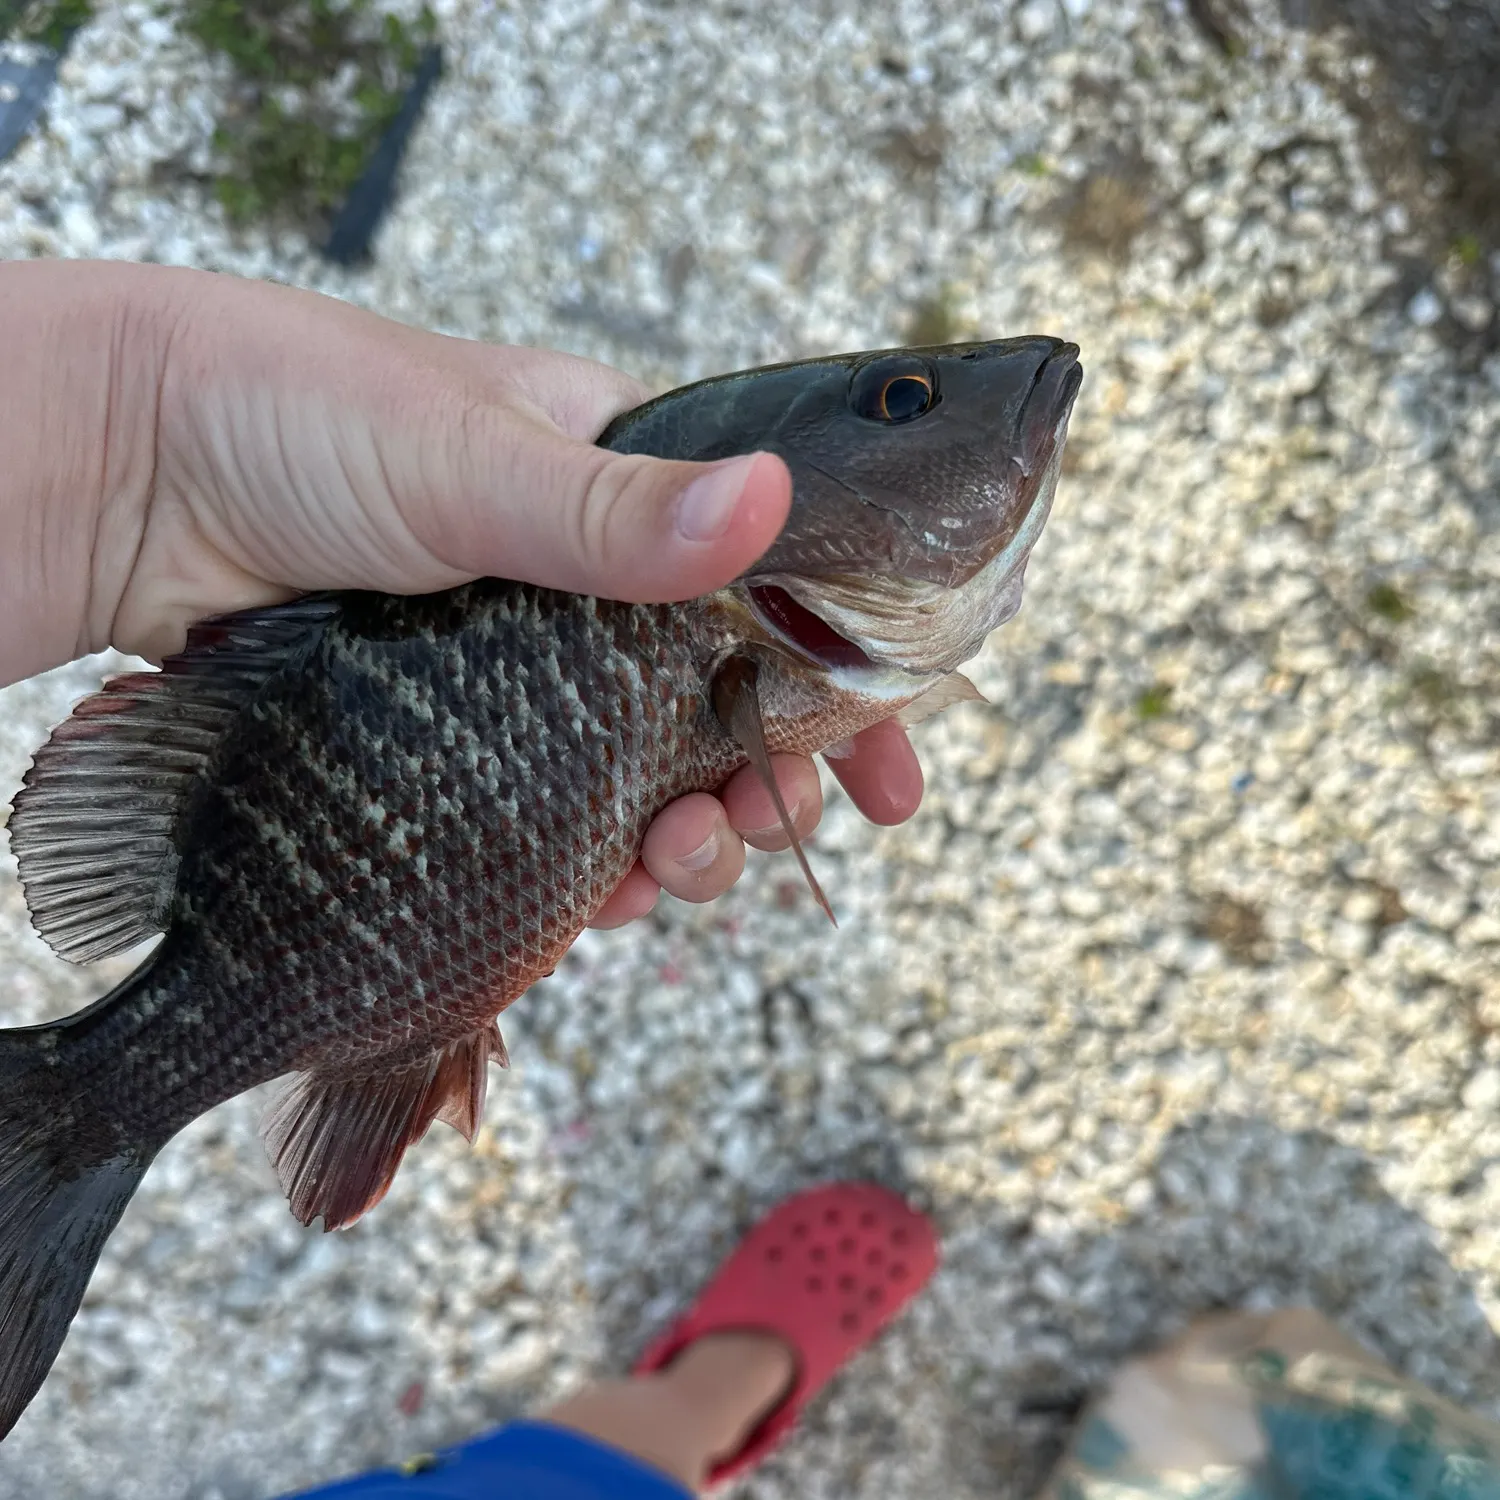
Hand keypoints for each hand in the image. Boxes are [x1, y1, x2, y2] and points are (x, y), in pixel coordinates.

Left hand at [0, 261, 921, 925]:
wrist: (120, 474)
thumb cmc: (290, 412)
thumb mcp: (467, 454)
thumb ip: (616, 510)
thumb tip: (764, 508)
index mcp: (619, 479)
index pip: (775, 583)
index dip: (845, 677)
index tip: (896, 765)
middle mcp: (586, 580)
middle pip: (720, 700)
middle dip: (766, 778)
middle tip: (776, 829)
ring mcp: (523, 666)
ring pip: (644, 772)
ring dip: (687, 834)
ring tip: (684, 867)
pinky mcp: (457, 736)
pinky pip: (557, 817)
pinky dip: (596, 866)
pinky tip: (612, 898)